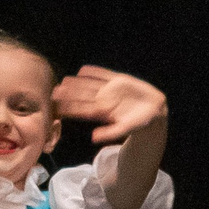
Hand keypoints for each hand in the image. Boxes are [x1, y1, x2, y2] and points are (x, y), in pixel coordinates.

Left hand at [51, 65, 167, 142]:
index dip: (70, 108)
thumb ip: (110, 133)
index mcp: (102, 112)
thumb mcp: (124, 129)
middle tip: (54, 91)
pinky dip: (94, 72)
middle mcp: (103, 100)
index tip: (57, 107)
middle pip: (83, 96)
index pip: (83, 110)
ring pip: (90, 85)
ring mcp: (110, 90)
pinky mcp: (119, 80)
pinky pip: (104, 74)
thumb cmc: (138, 124)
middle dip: (69, 94)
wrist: (153, 111)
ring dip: (77, 82)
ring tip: (65, 80)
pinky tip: (83, 70)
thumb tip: (93, 138)